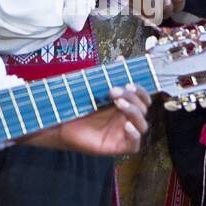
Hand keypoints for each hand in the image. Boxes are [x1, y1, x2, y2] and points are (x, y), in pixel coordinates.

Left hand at [28, 84, 150, 154]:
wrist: (62, 125)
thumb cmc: (79, 109)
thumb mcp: (94, 90)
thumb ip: (108, 75)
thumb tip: (121, 58)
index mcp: (125, 106)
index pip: (143, 98)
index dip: (140, 91)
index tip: (128, 83)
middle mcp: (127, 119)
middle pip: (143, 109)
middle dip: (133, 98)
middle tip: (115, 91)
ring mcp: (124, 134)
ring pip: (143, 125)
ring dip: (134, 112)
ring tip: (119, 104)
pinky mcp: (118, 147)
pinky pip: (135, 144)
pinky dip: (134, 134)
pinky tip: (126, 125)